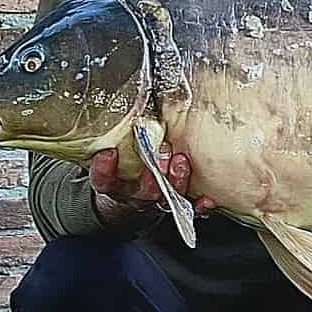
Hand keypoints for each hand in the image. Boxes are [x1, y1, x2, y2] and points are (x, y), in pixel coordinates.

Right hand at [90, 145, 216, 221]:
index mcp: (114, 184)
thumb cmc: (122, 169)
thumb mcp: (112, 156)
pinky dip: (199, 205)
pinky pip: (191, 210)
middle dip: (153, 173)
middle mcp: (135, 195)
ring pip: (167, 198)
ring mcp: (156, 202)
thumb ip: (114, 138)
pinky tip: (207, 199)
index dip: (104, 169)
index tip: (109, 153)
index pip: (104, 179)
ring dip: (177, 180)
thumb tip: (124, 101)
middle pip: (142, 190)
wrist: (129, 202)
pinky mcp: (177, 206)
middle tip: (162, 152)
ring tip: (182, 162)